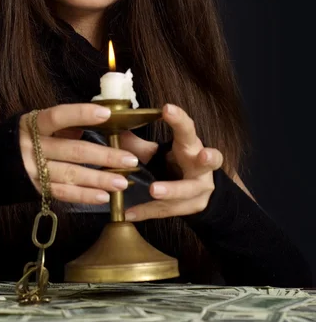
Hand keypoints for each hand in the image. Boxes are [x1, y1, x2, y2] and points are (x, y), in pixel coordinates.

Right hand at [19, 103, 155, 204]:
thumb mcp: (40, 124)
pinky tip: (103, 196)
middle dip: (105, 155)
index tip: (107, 114)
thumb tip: (103, 122)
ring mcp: (32, 169)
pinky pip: (62, 193)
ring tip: (123, 181)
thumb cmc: (27, 137)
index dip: (81, 114)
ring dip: (99, 179)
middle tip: (130, 159)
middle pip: (73, 150)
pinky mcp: (35, 189)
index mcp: (34, 123)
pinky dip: (84, 196)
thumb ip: (66, 123)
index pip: (58, 116)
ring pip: (71, 174)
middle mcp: (32, 146)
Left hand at [125, 104, 223, 221]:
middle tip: (202, 155)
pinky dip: (148, 211)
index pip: (188, 130)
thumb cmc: (178, 164)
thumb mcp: (161, 153)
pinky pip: (168, 210)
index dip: (180, 119)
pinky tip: (130, 213)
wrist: (199, 192)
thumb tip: (115, 132)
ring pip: (188, 190)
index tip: (167, 108)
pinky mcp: (191, 208)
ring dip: (171, 190)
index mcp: (191, 146)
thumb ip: (140, 146)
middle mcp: (201, 167)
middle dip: (206, 159)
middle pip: (206, 161)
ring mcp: (200, 189)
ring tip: (154, 190)